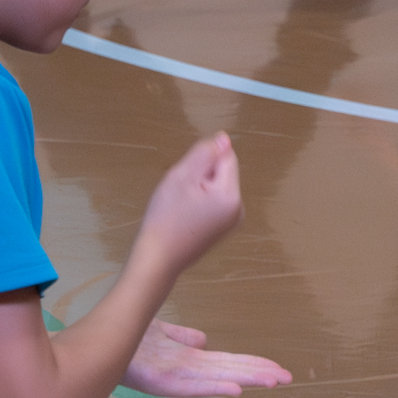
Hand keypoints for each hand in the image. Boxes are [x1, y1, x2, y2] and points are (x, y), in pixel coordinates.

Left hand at [123, 319, 290, 397]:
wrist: (100, 342)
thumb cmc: (127, 340)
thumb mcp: (160, 334)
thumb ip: (181, 336)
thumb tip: (204, 339)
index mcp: (189, 361)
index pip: (229, 363)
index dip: (253, 365)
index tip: (278, 368)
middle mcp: (187, 371)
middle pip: (231, 371)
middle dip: (259, 374)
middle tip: (288, 378)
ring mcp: (175, 378)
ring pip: (218, 379)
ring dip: (245, 381)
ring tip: (272, 382)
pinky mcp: (159, 382)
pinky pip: (191, 387)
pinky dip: (214, 389)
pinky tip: (235, 390)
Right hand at [138, 133, 242, 273]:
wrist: (158, 258)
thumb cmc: (166, 217)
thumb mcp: (182, 176)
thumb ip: (205, 154)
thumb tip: (224, 139)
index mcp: (233, 196)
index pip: (225, 158)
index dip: (201, 163)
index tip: (185, 181)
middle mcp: (239, 209)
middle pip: (221, 173)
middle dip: (199, 176)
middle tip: (180, 194)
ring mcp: (231, 222)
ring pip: (214, 187)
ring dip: (197, 189)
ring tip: (180, 206)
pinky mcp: (221, 229)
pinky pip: (212, 203)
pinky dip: (198, 202)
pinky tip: (184, 215)